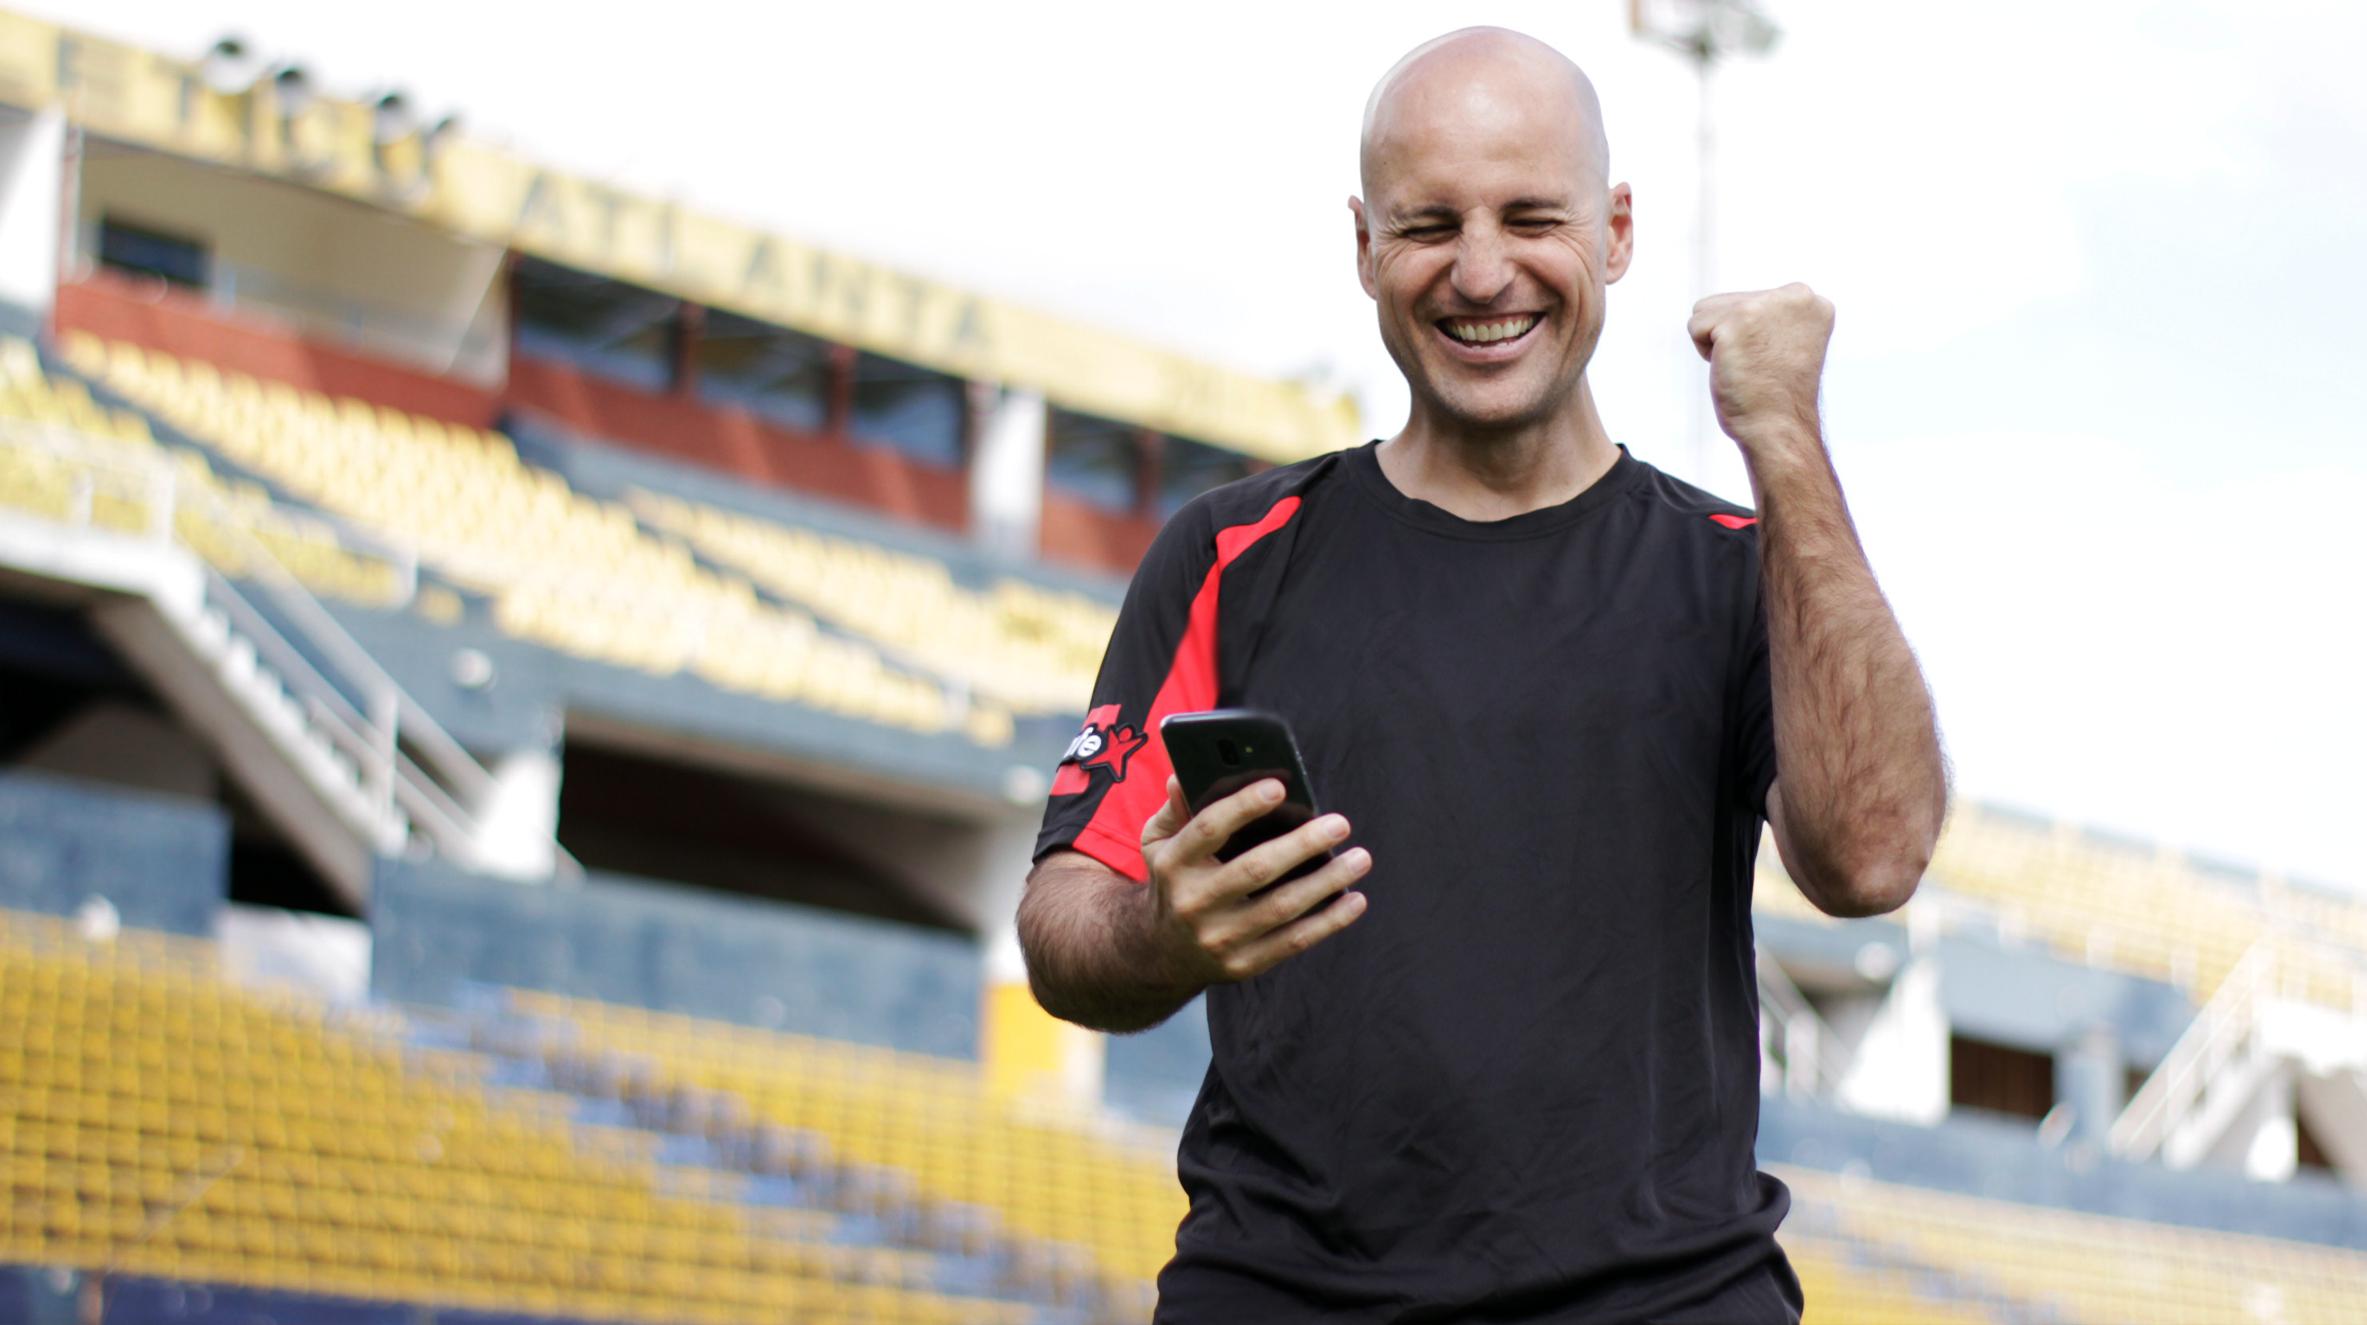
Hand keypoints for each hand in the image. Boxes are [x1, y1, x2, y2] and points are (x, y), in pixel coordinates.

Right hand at [1138, 775, 1370, 985]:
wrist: (1161, 954)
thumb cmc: (1173, 883)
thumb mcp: (1157, 843)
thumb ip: (1176, 809)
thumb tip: (1185, 776)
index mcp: (1173, 864)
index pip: (1209, 829)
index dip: (1244, 806)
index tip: (1279, 786)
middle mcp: (1194, 902)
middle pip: (1255, 870)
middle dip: (1302, 844)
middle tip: (1339, 824)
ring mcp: (1219, 938)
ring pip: (1281, 907)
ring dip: (1327, 881)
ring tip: (1359, 858)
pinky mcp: (1242, 965)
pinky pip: (1293, 942)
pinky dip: (1329, 922)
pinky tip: (1355, 899)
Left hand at [1687, 283, 1834, 453]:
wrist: (1780, 429)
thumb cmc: (1775, 397)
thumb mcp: (1782, 343)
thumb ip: (1769, 318)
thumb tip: (1741, 309)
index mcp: (1810, 301)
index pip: (1751, 300)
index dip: (1750, 336)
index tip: (1772, 361)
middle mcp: (1796, 295)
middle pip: (1727, 302)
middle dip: (1732, 338)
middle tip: (1758, 367)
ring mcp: (1767, 304)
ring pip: (1708, 310)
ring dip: (1715, 343)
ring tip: (1746, 366)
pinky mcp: (1739, 318)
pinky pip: (1696, 326)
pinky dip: (1705, 352)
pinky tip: (1733, 368)